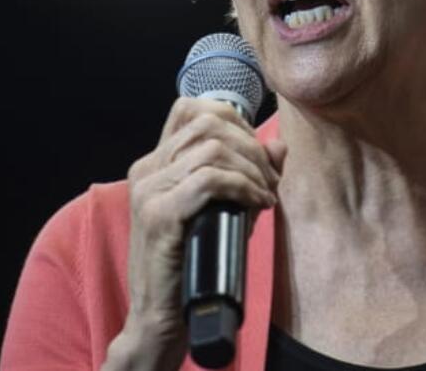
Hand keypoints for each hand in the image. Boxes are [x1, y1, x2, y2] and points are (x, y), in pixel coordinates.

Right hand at [102, 98, 287, 370]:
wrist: (161, 316)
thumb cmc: (196, 263)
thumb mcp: (226, 210)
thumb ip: (249, 175)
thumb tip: (279, 145)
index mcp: (155, 162)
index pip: (189, 108)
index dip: (232, 118)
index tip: (255, 151)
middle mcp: (147, 169)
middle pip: (208, 122)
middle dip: (251, 146)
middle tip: (269, 181)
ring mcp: (148, 190)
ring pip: (212, 149)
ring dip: (252, 169)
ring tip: (266, 195)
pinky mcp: (158, 214)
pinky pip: (209, 180)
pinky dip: (243, 188)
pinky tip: (257, 205)